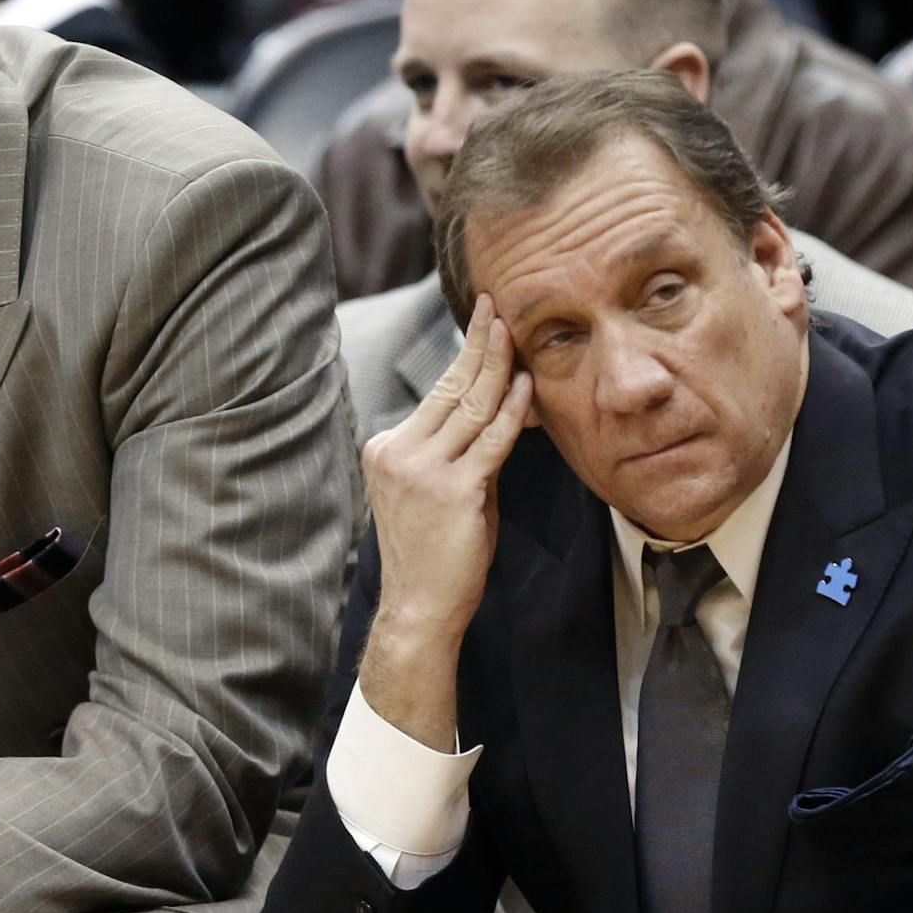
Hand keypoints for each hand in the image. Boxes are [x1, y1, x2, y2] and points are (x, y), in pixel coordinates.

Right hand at [362, 294, 532, 645]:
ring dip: (497, 367)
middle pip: (450, 388)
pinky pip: (490, 440)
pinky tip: (526, 385)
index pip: (436, 393)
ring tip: (516, 332)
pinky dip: (511, 411)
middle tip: (499, 306)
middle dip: (478, 343)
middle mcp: (397, 451)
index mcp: (387, 448)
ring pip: (470, 407)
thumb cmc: (436, 554)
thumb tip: (501, 408)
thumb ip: (465, 450)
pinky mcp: (452, 491)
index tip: (482, 322)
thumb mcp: (442, 491)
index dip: (463, 355)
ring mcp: (422, 470)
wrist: (420, 607)